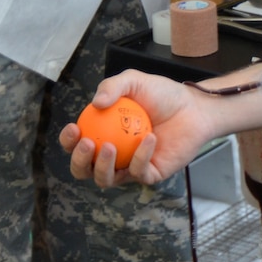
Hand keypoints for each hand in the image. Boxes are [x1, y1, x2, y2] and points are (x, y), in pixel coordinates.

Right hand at [60, 71, 213, 187]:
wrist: (193, 108)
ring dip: (102, 167)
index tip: (73, 128)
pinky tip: (148, 139)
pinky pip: (138, 172)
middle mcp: (112, 154)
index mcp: (102, 134)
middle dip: (79, 161)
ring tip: (111, 147)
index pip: (76, 143)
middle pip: (84, 169)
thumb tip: (95, 104)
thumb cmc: (163, 95)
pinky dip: (140, 157)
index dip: (68, 141)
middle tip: (89, 143)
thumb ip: (112, 86)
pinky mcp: (150, 174)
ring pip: (106, 179)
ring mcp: (130, 167)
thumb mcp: (134, 81)